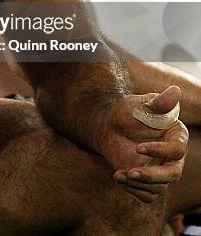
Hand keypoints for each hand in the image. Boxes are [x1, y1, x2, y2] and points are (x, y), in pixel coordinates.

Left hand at [98, 86, 187, 202]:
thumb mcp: (140, 104)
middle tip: (131, 172)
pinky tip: (118, 177)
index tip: (138, 147)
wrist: (109, 127)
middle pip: (173, 174)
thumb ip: (158, 102)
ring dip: (137, 183)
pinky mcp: (149, 182)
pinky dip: (132, 190)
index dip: (160, 150)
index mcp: (176, 136)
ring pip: (159, 187)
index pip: (178, 150)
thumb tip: (175, 90)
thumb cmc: (126, 112)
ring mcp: (162, 170)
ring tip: (118, 174)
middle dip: (152, 176)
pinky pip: (146, 195)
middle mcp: (173, 156)